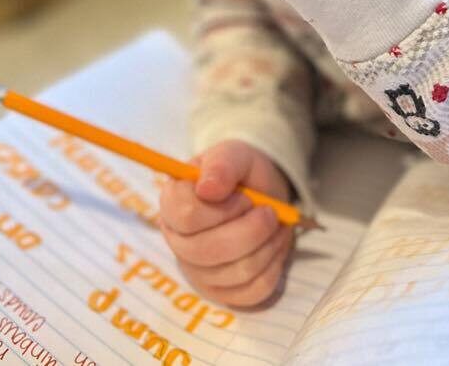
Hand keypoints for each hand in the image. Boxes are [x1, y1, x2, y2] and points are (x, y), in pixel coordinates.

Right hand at [158, 140, 294, 306]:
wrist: (259, 193)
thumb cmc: (240, 172)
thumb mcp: (234, 154)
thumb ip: (221, 164)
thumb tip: (207, 189)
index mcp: (172, 204)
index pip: (186, 217)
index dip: (222, 208)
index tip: (244, 196)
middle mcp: (178, 241)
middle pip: (207, 251)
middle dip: (250, 230)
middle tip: (270, 211)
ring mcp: (199, 272)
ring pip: (234, 273)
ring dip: (267, 246)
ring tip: (276, 224)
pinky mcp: (223, 293)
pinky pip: (252, 291)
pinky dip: (273, 266)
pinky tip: (274, 245)